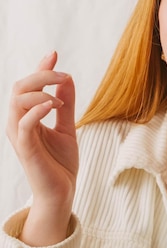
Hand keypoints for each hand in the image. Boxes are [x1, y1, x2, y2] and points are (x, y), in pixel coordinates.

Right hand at [7, 51, 78, 243]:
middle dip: (41, 75)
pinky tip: (54, 105)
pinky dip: (37, 110)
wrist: (62, 193)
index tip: (54, 54)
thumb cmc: (60, 163)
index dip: (40, 68)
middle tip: (63, 75)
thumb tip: (67, 77)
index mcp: (27, 118)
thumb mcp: (66, 127)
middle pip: (20, 87)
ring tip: (60, 98)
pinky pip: (24, 124)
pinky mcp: (25, 149)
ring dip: (40, 91)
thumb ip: (65, 105)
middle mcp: (18, 123)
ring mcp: (20, 136)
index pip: (28, 86)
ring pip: (18, 101)